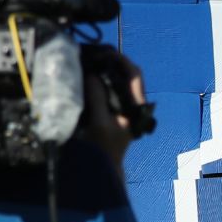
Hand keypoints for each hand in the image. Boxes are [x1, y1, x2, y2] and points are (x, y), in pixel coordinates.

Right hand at [81, 55, 145, 174]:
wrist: (102, 170)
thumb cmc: (103, 149)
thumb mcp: (100, 123)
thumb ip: (98, 98)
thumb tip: (92, 75)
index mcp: (135, 106)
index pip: (135, 75)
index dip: (122, 60)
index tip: (106, 52)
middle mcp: (132, 104)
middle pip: (126, 75)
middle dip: (112, 62)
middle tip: (94, 52)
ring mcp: (122, 107)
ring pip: (117, 81)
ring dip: (105, 70)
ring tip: (89, 60)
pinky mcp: (112, 111)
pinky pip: (108, 90)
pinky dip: (98, 80)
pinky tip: (86, 75)